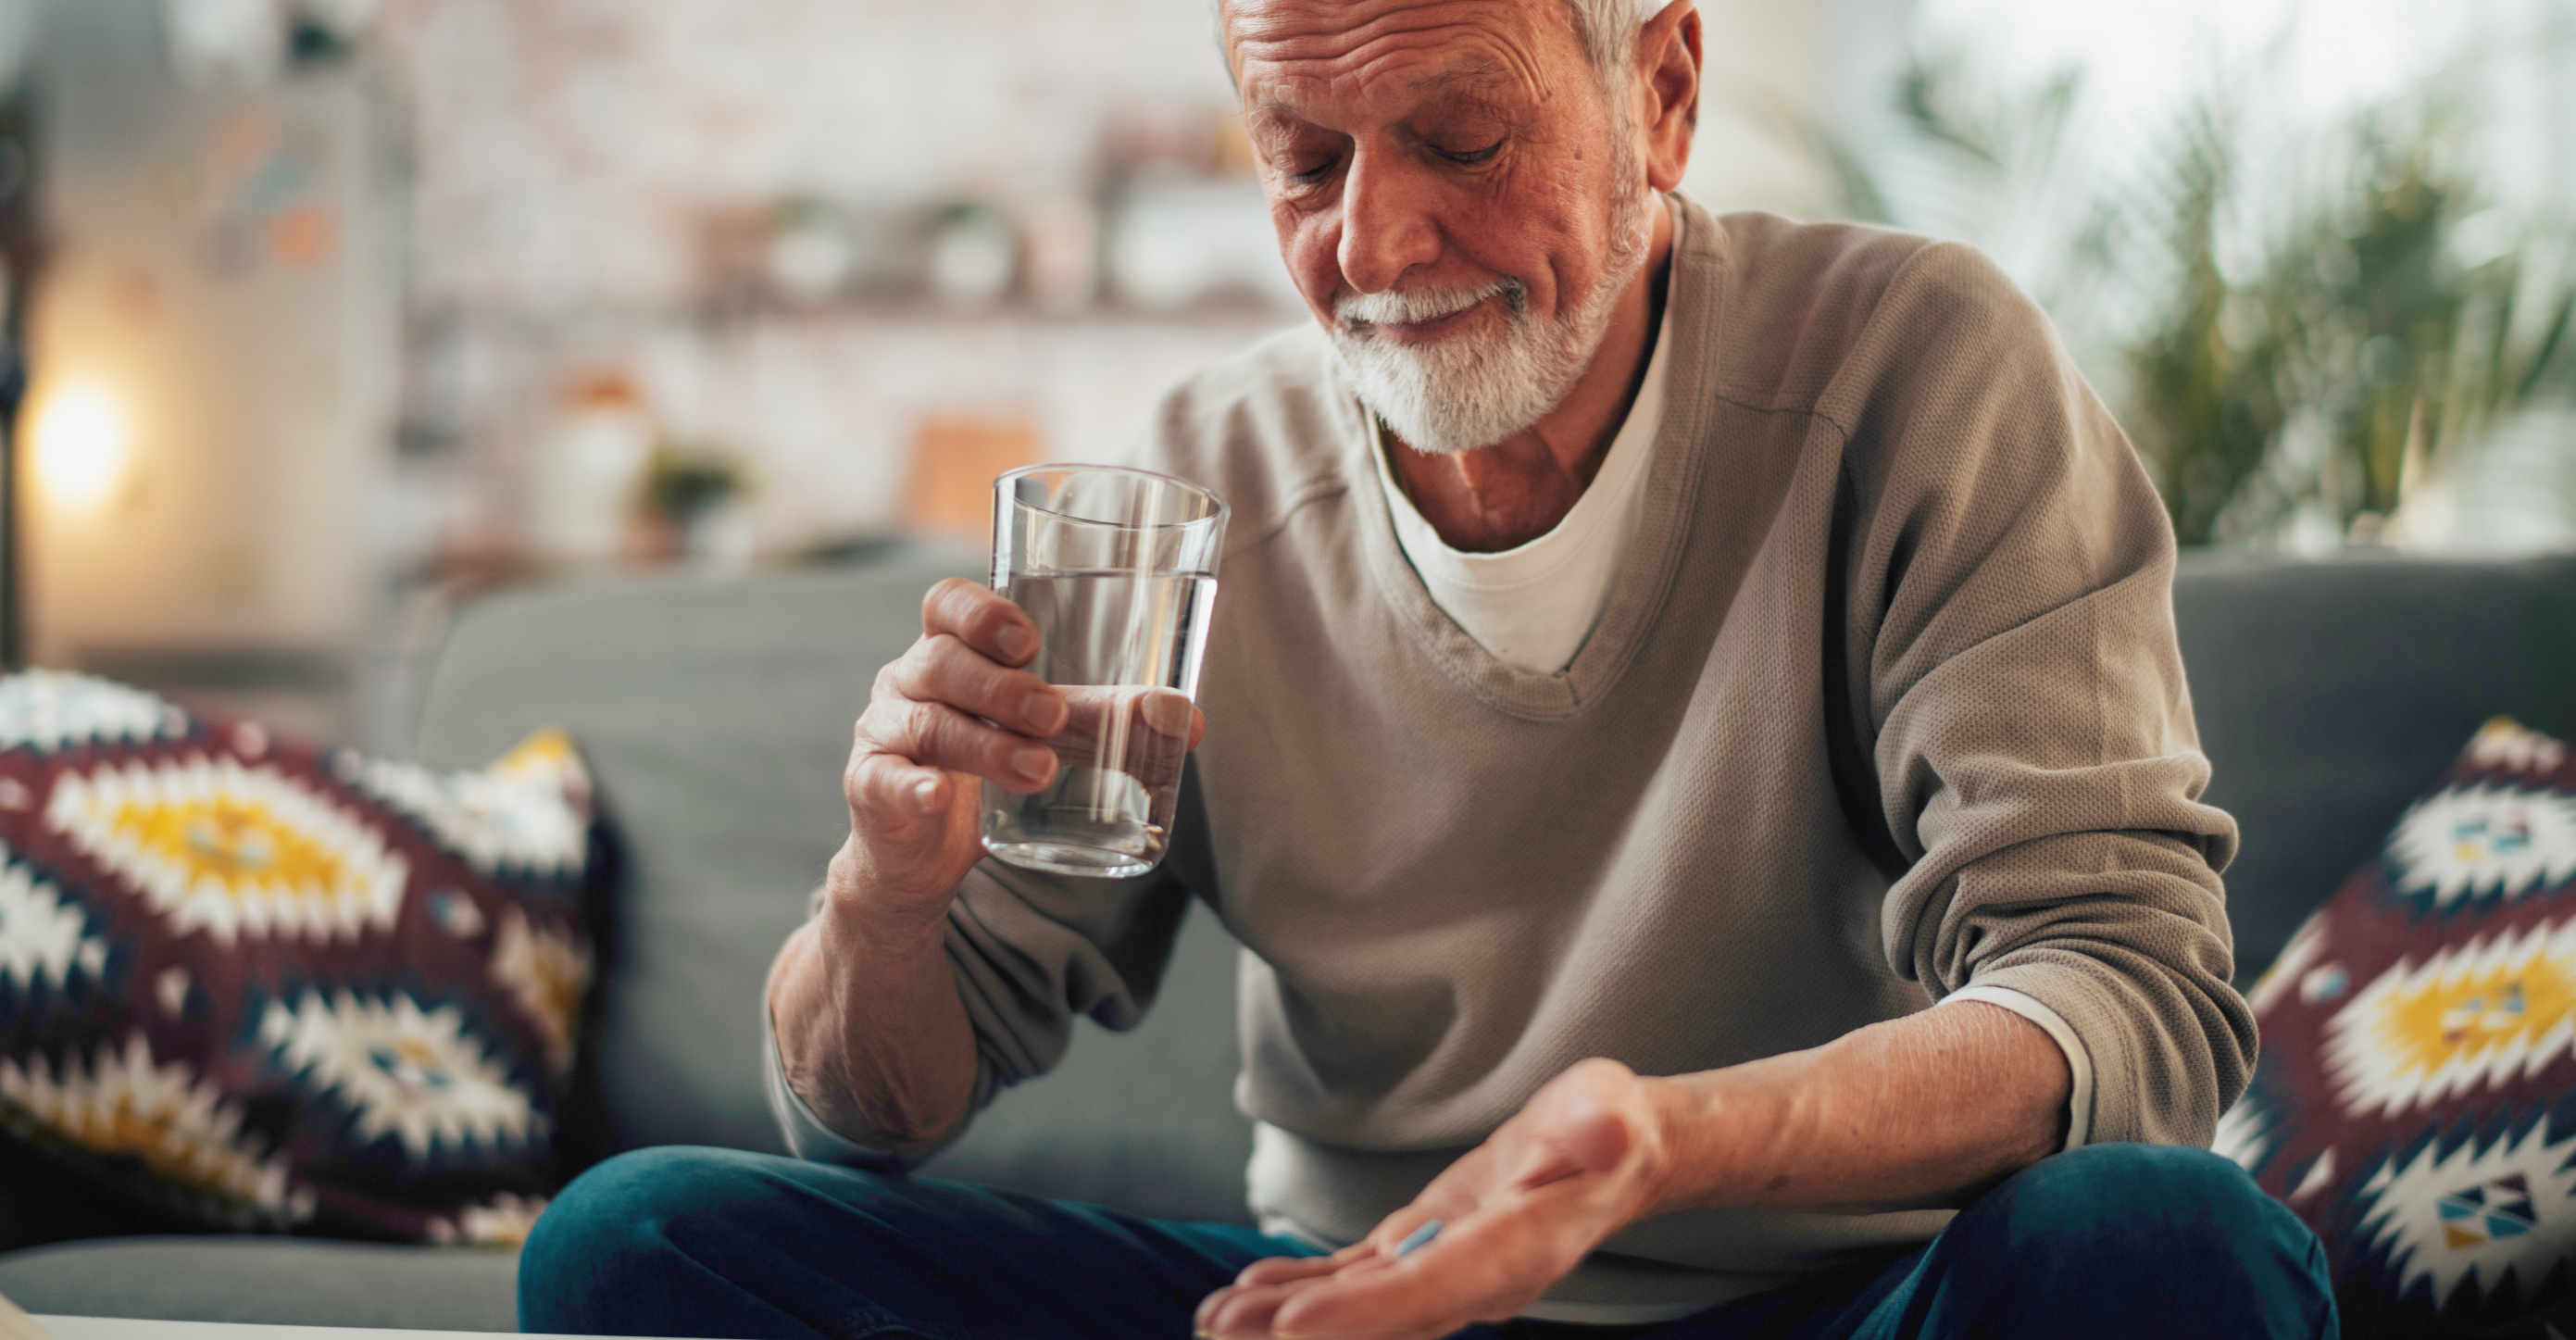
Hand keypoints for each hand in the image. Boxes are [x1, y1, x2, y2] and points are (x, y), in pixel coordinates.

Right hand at [833, 579, 1206, 924]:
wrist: (923, 854)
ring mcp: (884, 732)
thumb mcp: (1046, 738)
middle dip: (1002, 688)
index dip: (982, 612)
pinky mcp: (870, 787)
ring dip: (987, 745)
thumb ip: (1106, 721)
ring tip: (1040, 769)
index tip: (1030, 642)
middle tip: (1055, 716)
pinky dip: (914, 787)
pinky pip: (885, 780)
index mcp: (948, 650)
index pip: (947, 604)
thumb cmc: (987, 770)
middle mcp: (908, 680)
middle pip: (942, 661)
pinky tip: (939, 798)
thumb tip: (1186, 719)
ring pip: (929, 722)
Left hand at [1195, 1059, 1670, 1339]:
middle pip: (1381, 1318)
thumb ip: (1599, 1127)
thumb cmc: (1609, 1128)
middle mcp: (1474, 1281)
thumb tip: (1605, 1129)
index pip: (1433, 1289)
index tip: (1294, 1327)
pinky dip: (1304, 1287)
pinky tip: (1251, 1293)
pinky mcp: (1424, 1254)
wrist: (1614, 1156)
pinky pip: (1357, 1281)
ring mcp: (1445, 1274)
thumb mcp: (1609, 1111)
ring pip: (1358, 1306)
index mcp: (1516, 1251)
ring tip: (1213, 1321)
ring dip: (1285, 1317)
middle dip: (1303, 1331)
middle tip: (1221, 1333)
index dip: (1364, 1314)